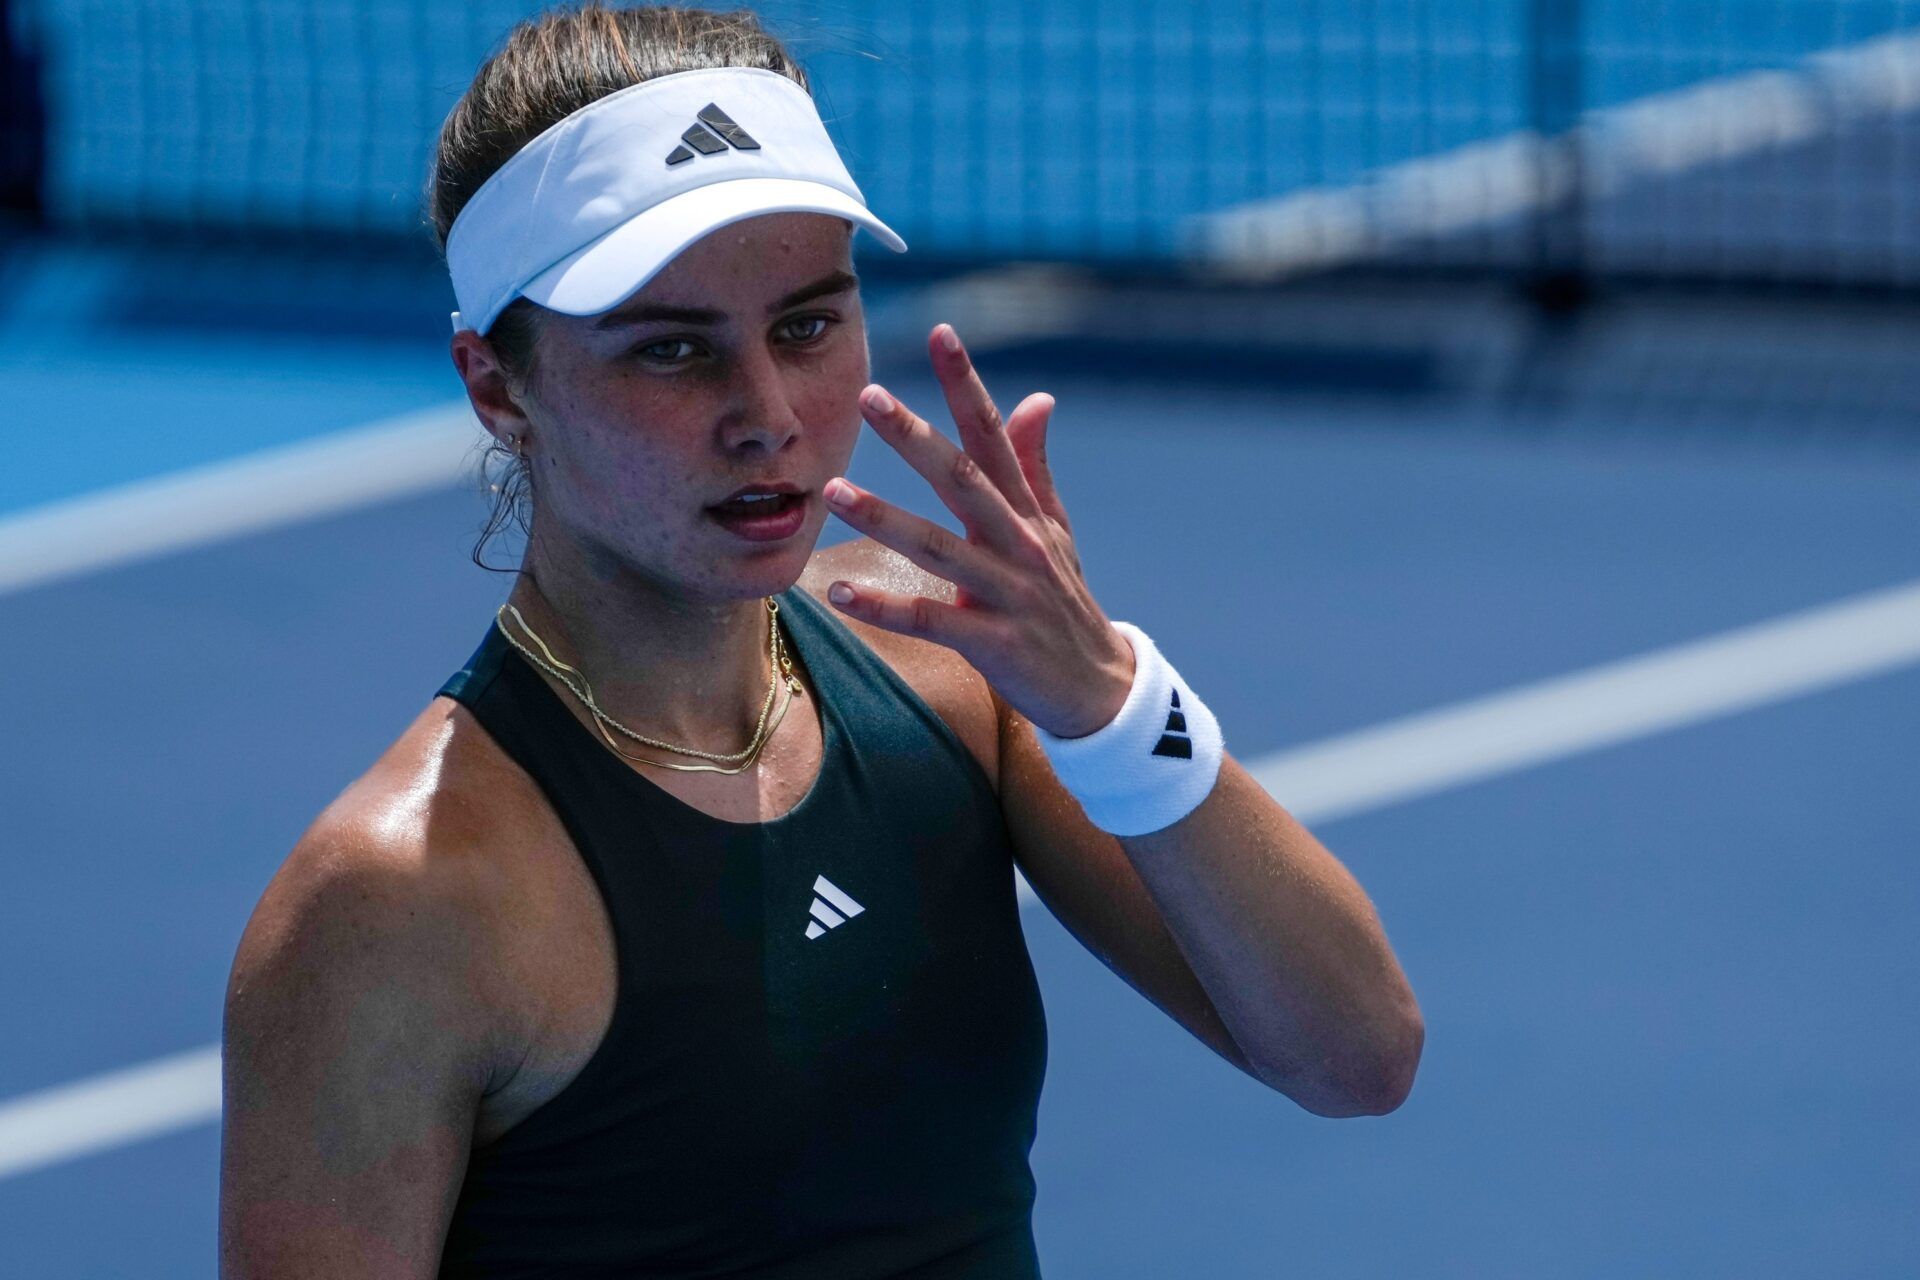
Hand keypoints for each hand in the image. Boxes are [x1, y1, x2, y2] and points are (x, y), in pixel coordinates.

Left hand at [821, 323, 1134, 738]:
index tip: (940, 332)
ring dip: (884, 517)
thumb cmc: (1063, 604)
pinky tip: (838, 592)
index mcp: (1026, 512)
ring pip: (939, 547)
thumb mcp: (1055, 531)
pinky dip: (885, 606)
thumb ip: (1035, 465)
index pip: (994, 436)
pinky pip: (931, 620)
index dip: (967, 384)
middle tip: (870, 395)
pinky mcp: (995, 642)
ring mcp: (1008, 592)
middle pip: (963, 479)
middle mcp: (1019, 543)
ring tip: (833, 490)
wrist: (1100, 689)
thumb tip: (1036, 396)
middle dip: (915, 437)